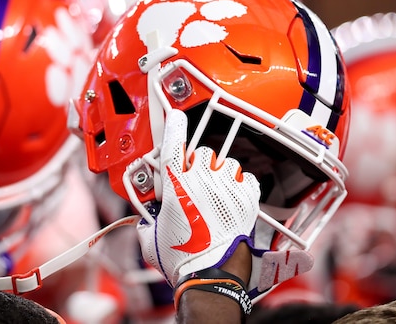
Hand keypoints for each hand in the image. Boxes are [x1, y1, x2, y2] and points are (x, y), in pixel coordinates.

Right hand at [137, 109, 260, 286]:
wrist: (211, 278)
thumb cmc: (181, 259)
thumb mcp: (151, 238)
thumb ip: (149, 219)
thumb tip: (148, 219)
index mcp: (176, 186)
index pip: (174, 144)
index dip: (174, 127)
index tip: (176, 117)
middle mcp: (202, 181)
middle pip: (202, 153)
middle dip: (197, 163)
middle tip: (194, 181)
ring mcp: (227, 188)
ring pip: (226, 162)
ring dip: (220, 172)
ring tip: (215, 191)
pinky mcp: (247, 199)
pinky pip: (246, 177)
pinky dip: (240, 183)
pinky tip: (232, 197)